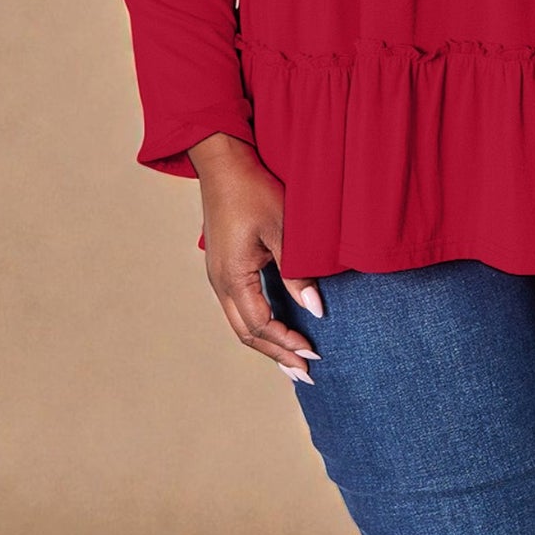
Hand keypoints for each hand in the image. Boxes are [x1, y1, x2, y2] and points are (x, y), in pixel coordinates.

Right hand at [189, 137, 325, 382]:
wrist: (225, 161)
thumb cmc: (253, 190)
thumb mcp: (282, 229)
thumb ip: (297, 272)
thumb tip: (316, 309)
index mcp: (232, 277)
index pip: (262, 325)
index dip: (288, 343)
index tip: (314, 354)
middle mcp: (220, 282)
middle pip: (247, 333)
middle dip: (277, 354)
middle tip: (305, 373)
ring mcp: (219, 274)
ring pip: (241, 322)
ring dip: (267, 342)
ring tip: (292, 359)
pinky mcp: (224, 265)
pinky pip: (239, 306)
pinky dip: (259, 322)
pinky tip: (276, 325)